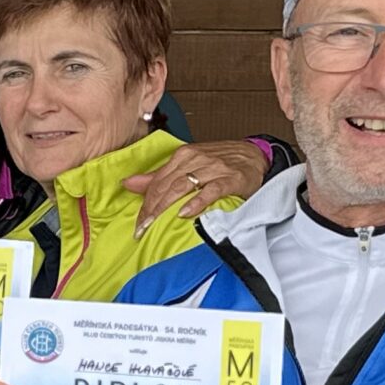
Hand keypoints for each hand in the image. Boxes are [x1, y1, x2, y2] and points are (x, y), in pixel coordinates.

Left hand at [124, 139, 268, 232]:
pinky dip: (196, 202)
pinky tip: (185, 213)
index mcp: (183, 156)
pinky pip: (211, 191)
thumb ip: (159, 176)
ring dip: (166, 208)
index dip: (145, 203)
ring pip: (183, 187)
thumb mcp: (188, 165)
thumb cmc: (221, 162)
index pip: (157, 181)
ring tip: (155, 225)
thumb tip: (129, 183)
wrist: (255, 156)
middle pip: (167, 185)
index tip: (138, 223)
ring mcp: (213, 168)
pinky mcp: (231, 179)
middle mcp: (196, 159)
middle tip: (143, 229)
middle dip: (152, 209)